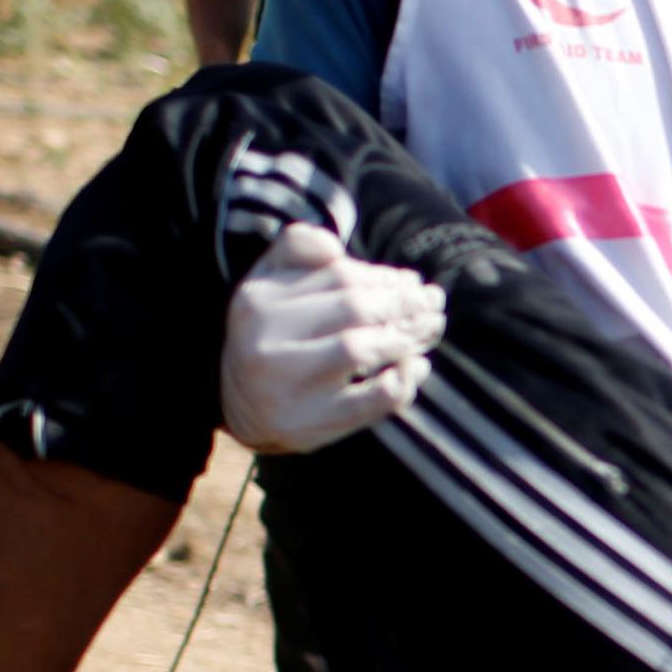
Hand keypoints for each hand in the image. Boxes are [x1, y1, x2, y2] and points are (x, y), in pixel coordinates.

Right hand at [220, 225, 444, 452]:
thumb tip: (336, 247)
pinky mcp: (311, 424)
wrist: (239, 405)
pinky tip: (417, 367)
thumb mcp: (269, 281)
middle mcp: (265, 344)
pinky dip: (403, 382)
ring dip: (406, 335)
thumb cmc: (269, 332)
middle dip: (403, 303)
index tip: (410, 281)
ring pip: (359, 350)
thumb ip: (297, 247)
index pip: (340, 275)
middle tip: (432, 301)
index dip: (384, 277)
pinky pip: (371, 401)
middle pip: (353, 309)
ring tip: (430, 326)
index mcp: (258, 301)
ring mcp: (288, 387)